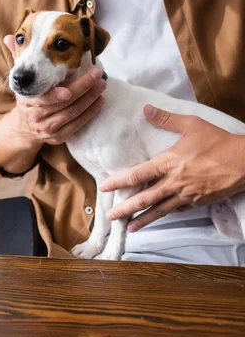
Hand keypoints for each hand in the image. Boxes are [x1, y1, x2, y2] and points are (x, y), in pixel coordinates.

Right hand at [3, 35, 105, 147]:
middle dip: (82, 88)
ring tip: (102, 84)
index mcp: (26, 101)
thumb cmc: (27, 96)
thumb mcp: (20, 79)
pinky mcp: (59, 136)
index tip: (68, 90)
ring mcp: (48, 129)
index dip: (55, 96)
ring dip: (90, 99)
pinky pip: (77, 125)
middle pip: (63, 105)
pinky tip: (99, 100)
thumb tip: (9, 37)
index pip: (42, 100)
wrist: (24, 127)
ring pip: (73, 114)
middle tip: (98, 74)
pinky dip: (90, 113)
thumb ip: (18, 58)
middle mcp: (36, 117)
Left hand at [100, 105, 244, 231]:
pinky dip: (165, 214)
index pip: (137, 174)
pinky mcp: (197, 202)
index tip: (105, 187)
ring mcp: (186, 195)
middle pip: (144, 198)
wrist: (243, 162)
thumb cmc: (218, 141)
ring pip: (160, 210)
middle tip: (110, 216)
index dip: (119, 181)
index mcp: (168, 162)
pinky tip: (158, 216)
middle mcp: (174, 182)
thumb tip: (146, 108)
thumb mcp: (191, 124)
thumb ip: (166, 118)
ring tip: (129, 227)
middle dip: (125, 208)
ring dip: (143, 219)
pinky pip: (177, 210)